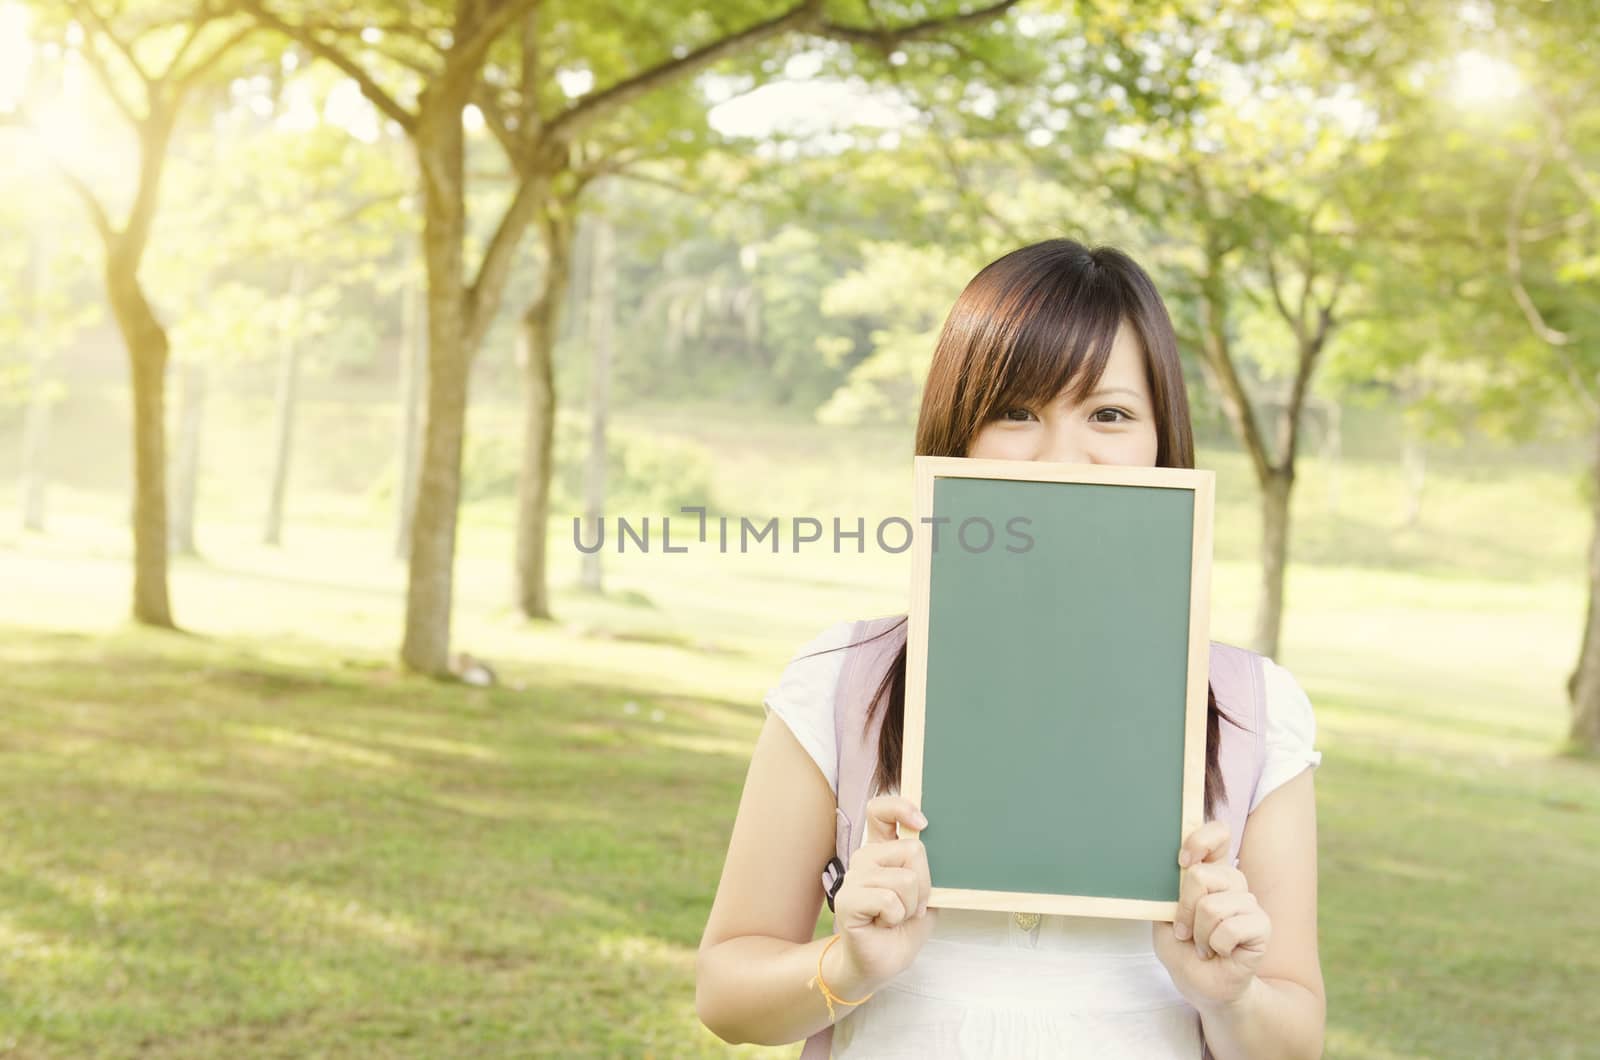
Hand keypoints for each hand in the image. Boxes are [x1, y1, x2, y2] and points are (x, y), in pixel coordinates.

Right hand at [833, 794, 937, 986]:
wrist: (882, 963)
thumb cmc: (903, 927)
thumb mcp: (925, 894)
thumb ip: (924, 868)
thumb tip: (924, 844)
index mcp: (882, 850)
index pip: (880, 810)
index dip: (901, 807)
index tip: (921, 823)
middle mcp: (865, 858)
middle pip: (912, 849)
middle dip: (924, 885)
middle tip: (911, 906)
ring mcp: (853, 878)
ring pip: (905, 878)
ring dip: (910, 906)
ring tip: (896, 918)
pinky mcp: (846, 900)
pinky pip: (888, 899)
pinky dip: (896, 917)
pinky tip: (884, 924)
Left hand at [1152, 819, 1270, 1011]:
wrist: (1202, 986)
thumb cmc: (1183, 950)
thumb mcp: (1163, 918)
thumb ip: (1168, 892)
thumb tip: (1180, 868)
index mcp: (1210, 872)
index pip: (1218, 834)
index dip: (1200, 840)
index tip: (1183, 861)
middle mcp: (1232, 883)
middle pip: (1202, 875)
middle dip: (1184, 910)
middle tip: (1185, 931)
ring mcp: (1249, 903)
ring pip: (1212, 906)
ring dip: (1199, 934)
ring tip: (1203, 945)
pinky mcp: (1262, 926)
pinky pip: (1231, 928)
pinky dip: (1216, 945)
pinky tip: (1219, 953)